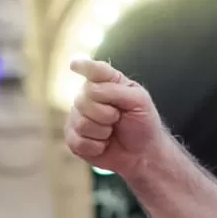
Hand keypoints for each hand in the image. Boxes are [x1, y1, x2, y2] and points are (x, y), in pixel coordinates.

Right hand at [63, 58, 165, 178]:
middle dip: (107, 114)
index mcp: (106, 82)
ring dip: (103, 132)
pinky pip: (78, 141)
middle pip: (84, 99)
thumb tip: (90, 89)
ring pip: (81, 122)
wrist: (142, 152)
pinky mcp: (73, 137)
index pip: (93, 70)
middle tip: (118, 118)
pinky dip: (97, 146)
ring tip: (111, 132)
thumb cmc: (142, 123)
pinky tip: (104, 144)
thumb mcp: (139, 101)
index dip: (83, 66)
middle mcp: (87, 96)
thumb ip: (116, 90)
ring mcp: (77, 116)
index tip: (75, 65)